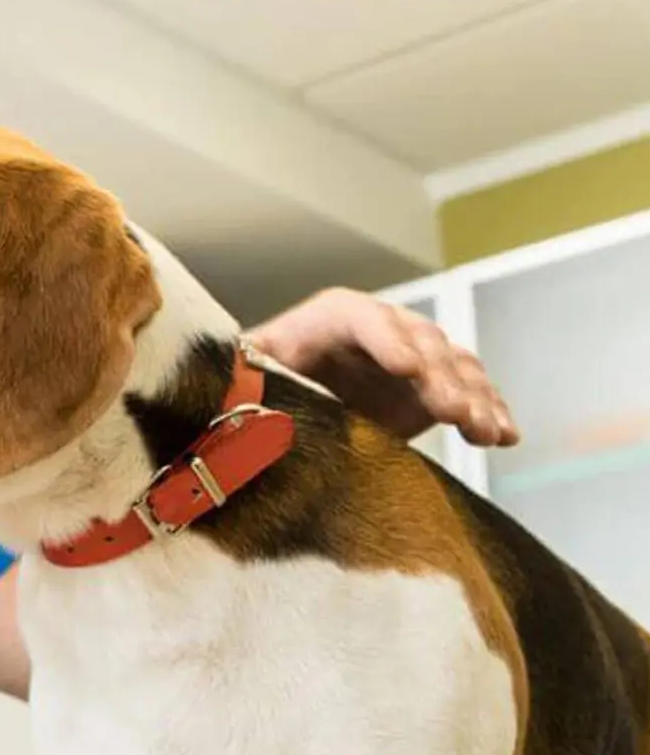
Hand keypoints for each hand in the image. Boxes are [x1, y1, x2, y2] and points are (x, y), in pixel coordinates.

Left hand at [247, 287, 518, 446]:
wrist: (280, 407)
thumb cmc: (259, 387)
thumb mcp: (253, 379)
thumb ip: (258, 380)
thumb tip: (250, 401)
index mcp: (330, 319)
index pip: (363, 318)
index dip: (388, 340)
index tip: (408, 369)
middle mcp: (380, 331)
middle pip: (419, 343)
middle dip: (440, 377)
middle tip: (453, 412)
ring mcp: (412, 360)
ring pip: (454, 368)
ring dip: (474, 398)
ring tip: (485, 431)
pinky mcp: (429, 392)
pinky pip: (468, 395)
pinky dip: (488, 413)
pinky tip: (504, 436)